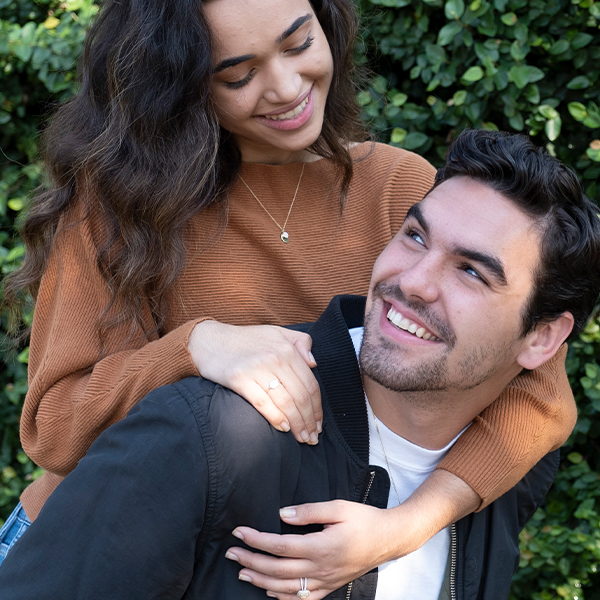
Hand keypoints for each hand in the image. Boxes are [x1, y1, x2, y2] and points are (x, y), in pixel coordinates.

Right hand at [188, 320, 321, 442]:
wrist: (208, 340)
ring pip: (285, 402)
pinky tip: (283, 428)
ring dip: (297, 425)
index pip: (310, 384)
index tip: (319, 424)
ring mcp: (256, 368)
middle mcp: (275, 358)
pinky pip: (263, 403)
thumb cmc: (245, 339)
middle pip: (300, 396)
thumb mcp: (277, 331)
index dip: (318, 408)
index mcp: (287, 349)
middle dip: (309, 421)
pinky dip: (276, 418)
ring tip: (301, 438)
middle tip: (313, 438)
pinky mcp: (239, 379)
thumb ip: (300, 342)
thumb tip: (313, 363)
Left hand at [225, 500, 405, 599]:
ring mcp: (326, 581)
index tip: (239, 533)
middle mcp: (321, 568)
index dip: (256, 540)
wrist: (389, 539)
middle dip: (250, 562)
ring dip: (261, 581)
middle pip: (277, 570)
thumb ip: (308, 511)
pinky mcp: (331, 586)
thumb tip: (281, 515)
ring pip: (286, 588)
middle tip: (231, 553)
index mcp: (322, 546)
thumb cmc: (364, 519)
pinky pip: (303, 598)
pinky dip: (282, 597)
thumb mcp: (338, 507)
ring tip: (242, 573)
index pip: (280, 546)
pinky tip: (270, 591)